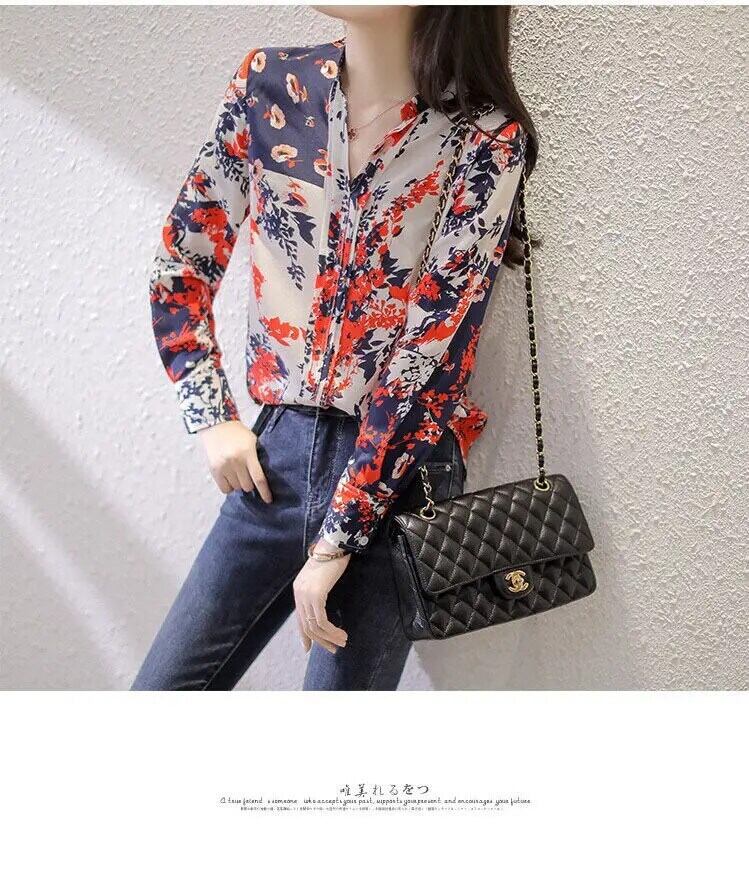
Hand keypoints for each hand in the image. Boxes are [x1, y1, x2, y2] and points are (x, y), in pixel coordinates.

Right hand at [199, 420, 271, 501]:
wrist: (216, 425)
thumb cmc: (238, 434)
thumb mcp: (252, 441)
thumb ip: (257, 458)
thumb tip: (264, 479)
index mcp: (248, 453)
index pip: (258, 478)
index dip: (264, 492)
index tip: (269, 500)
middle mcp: (235, 461)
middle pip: (247, 486)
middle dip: (249, 484)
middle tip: (247, 475)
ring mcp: (224, 466)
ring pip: (236, 488)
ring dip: (239, 483)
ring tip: (237, 473)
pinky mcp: (214, 470)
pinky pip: (225, 489)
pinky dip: (229, 486)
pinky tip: (229, 477)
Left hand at [294, 539, 350, 653]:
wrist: (333, 545)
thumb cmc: (332, 558)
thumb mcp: (322, 577)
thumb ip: (318, 590)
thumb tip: (322, 602)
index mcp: (299, 590)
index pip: (299, 618)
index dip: (304, 635)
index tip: (309, 648)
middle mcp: (299, 594)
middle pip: (306, 626)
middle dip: (321, 641)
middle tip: (334, 648)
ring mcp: (306, 595)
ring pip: (315, 626)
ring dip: (330, 637)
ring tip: (343, 642)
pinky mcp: (316, 595)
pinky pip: (322, 621)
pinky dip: (332, 631)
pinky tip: (342, 633)